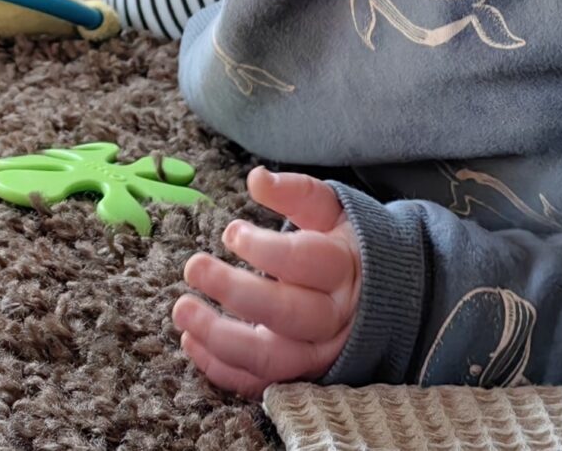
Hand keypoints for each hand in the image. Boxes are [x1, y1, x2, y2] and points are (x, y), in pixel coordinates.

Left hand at [172, 168, 360, 395]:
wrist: (380, 297)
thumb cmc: (343, 247)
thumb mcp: (331, 212)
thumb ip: (296, 192)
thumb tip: (257, 178)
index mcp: (344, 268)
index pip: (305, 262)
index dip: (264, 248)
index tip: (230, 232)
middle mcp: (333, 316)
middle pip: (285, 313)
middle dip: (234, 292)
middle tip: (193, 267)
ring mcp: (317, 352)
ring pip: (270, 357)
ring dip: (218, 338)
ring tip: (181, 311)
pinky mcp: (300, 375)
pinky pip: (259, 383)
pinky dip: (221, 369)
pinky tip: (190, 342)